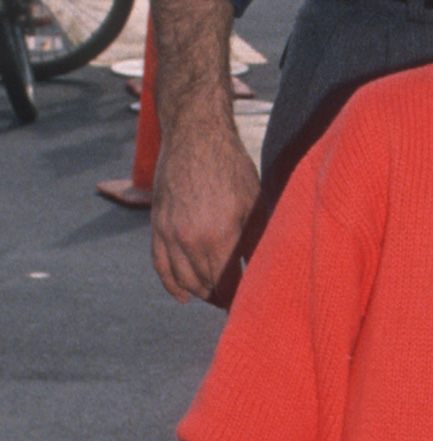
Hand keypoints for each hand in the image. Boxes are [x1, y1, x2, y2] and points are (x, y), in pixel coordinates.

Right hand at [151, 115, 259, 302]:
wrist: (194, 137)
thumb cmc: (231, 167)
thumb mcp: (255, 203)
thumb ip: (258, 239)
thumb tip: (267, 269)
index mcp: (221, 236)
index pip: (230, 283)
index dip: (241, 297)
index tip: (253, 304)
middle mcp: (191, 240)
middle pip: (207, 285)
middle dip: (223, 297)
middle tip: (238, 303)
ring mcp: (169, 234)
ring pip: (184, 280)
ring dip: (200, 293)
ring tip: (216, 298)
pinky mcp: (156, 226)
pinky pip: (160, 265)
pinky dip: (171, 284)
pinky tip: (182, 297)